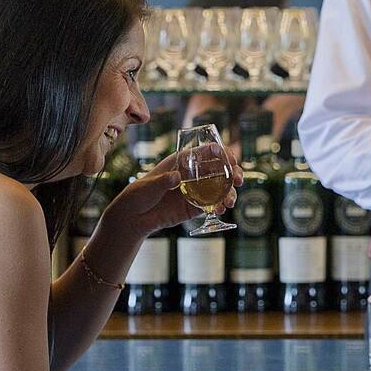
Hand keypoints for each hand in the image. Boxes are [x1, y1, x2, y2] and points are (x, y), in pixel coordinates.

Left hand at [102, 144, 240, 239]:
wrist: (133, 219)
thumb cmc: (137, 195)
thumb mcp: (148, 186)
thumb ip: (164, 181)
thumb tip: (177, 177)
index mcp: (182, 162)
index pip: (207, 152)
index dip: (222, 153)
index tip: (230, 159)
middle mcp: (193, 175)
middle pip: (220, 169)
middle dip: (234, 172)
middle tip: (238, 180)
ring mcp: (196, 191)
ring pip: (221, 188)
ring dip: (230, 192)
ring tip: (229, 202)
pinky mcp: (195, 207)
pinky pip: (213, 205)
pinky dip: (220, 207)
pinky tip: (221, 210)